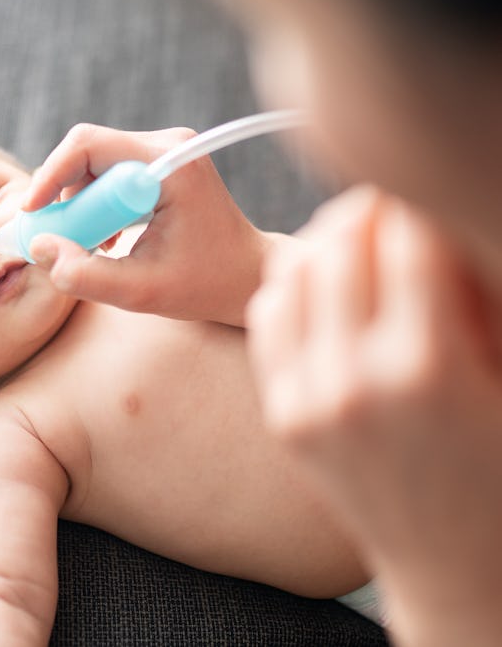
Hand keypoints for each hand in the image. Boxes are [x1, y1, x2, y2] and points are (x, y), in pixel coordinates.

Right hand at [24, 123, 270, 324]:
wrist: (246, 276)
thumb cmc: (205, 285)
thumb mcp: (141, 291)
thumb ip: (85, 275)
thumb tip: (39, 247)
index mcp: (169, 165)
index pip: (88, 145)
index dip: (50, 176)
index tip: (33, 215)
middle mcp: (168, 145)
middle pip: (87, 150)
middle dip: (63, 194)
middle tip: (58, 237)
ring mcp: (166, 150)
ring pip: (94, 162)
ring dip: (80, 202)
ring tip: (92, 245)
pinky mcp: (160, 163)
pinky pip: (108, 172)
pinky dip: (96, 203)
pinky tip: (108, 237)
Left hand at [246, 185, 501, 644]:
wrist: (454, 559)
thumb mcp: (501, 370)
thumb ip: (471, 294)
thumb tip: (433, 218)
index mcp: (428, 368)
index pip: (405, 238)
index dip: (415, 199)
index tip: (421, 188)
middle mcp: (355, 382)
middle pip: (339, 247)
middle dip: (367, 211)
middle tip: (389, 206)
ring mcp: (307, 402)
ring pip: (293, 276)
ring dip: (324, 244)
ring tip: (356, 243)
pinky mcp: (282, 417)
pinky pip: (268, 320)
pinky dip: (292, 288)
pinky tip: (324, 287)